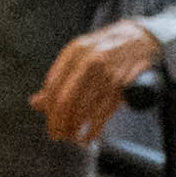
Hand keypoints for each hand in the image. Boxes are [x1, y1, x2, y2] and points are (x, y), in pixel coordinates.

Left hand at [32, 20, 163, 145]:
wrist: (140, 39)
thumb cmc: (103, 52)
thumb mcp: (79, 57)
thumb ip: (58, 79)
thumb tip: (35, 103)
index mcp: (75, 51)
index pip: (53, 85)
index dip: (49, 108)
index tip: (49, 122)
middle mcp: (91, 60)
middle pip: (66, 99)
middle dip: (58, 122)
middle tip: (56, 135)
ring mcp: (108, 73)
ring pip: (84, 109)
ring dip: (75, 128)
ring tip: (71, 137)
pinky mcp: (123, 85)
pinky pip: (103, 114)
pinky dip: (93, 130)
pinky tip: (87, 138)